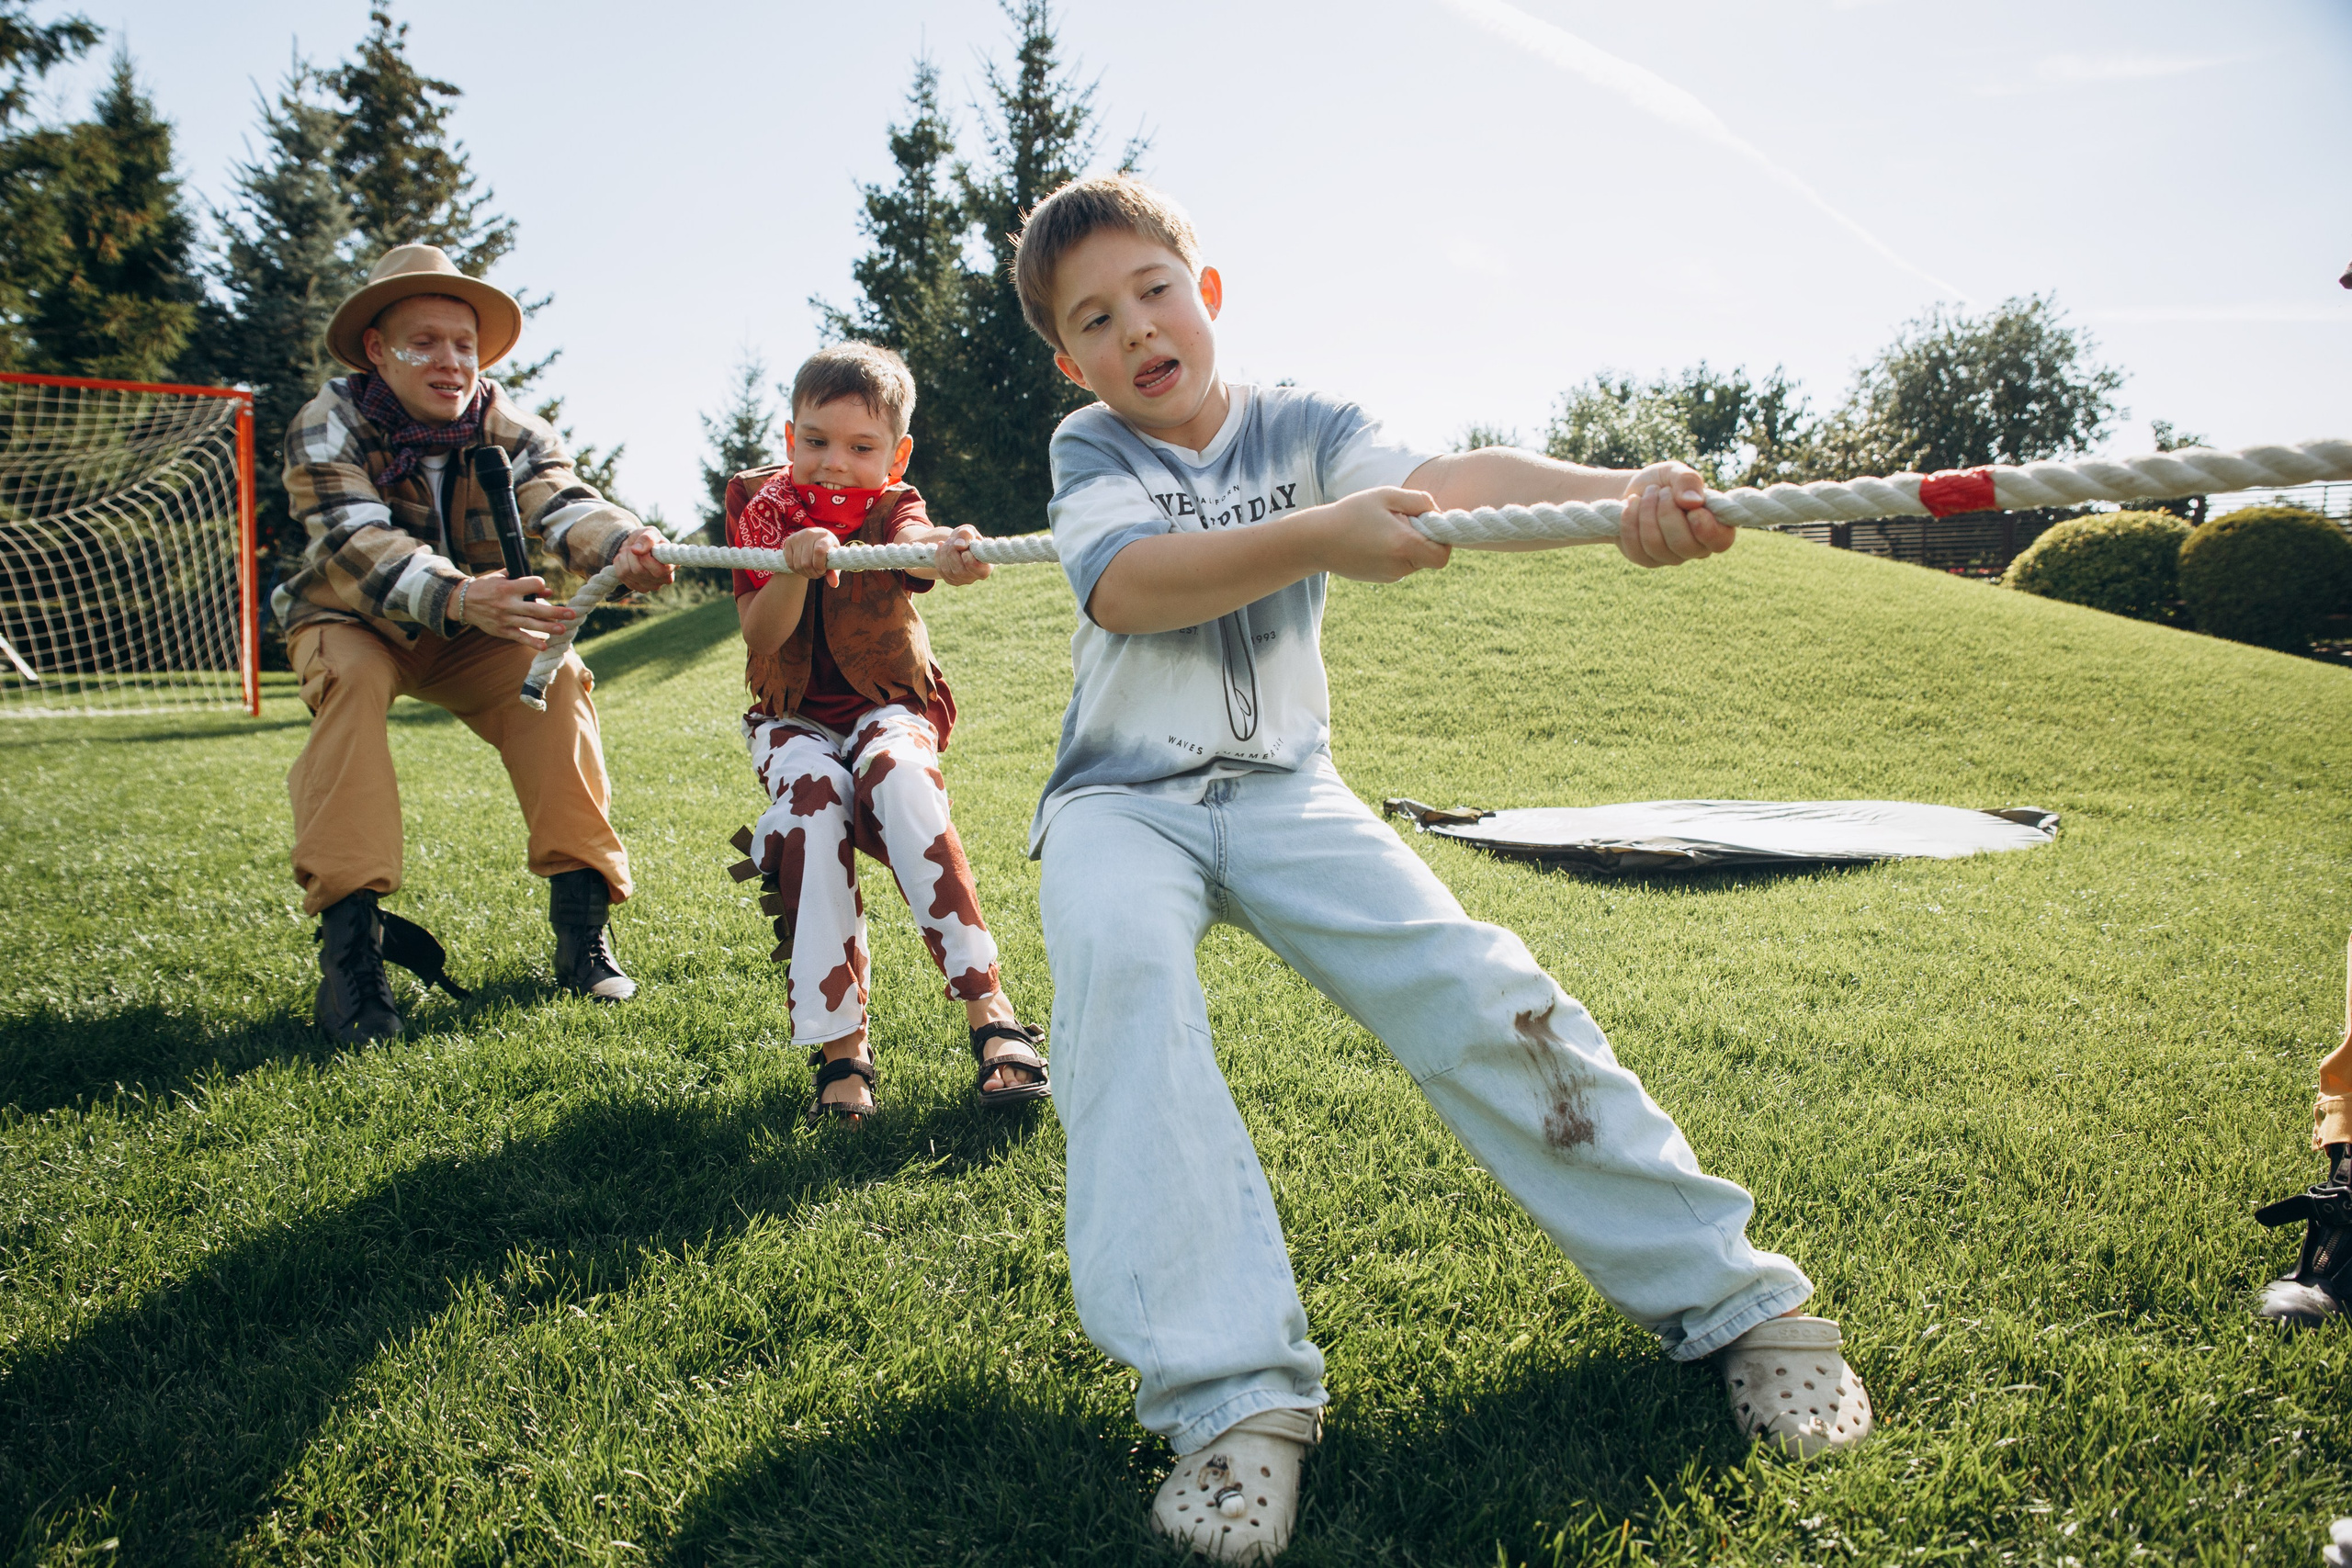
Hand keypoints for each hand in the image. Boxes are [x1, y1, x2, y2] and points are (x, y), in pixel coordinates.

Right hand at [460, 572, 575, 647]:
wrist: (462, 602)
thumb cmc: (486, 587)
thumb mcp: (501, 578)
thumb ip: (523, 582)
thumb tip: (547, 590)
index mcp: (508, 588)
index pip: (533, 585)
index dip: (540, 584)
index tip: (541, 586)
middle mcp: (507, 604)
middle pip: (536, 608)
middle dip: (555, 611)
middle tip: (572, 613)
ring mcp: (505, 619)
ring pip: (530, 624)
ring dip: (548, 627)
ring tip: (564, 629)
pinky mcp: (502, 631)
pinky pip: (520, 637)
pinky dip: (532, 642)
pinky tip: (545, 646)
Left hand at [614, 526, 673, 592]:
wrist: (637, 547)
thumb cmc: (647, 539)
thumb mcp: (649, 532)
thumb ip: (647, 538)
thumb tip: (636, 550)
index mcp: (673, 564)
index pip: (659, 570)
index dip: (646, 558)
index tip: (642, 548)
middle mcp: (666, 579)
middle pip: (639, 570)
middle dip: (631, 555)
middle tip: (633, 547)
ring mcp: (653, 586)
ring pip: (628, 572)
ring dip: (624, 557)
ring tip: (629, 551)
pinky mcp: (640, 588)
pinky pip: (622, 576)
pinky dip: (619, 563)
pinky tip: (626, 560)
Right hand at [784, 528, 837, 585]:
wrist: (816, 538)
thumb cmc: (827, 551)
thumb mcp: (833, 560)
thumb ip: (834, 572)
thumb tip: (834, 584)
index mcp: (824, 536)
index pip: (819, 551)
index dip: (820, 565)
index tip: (823, 571)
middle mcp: (810, 534)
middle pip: (807, 562)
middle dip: (813, 573)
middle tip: (818, 574)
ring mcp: (797, 537)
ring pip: (798, 564)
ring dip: (805, 573)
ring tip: (812, 572)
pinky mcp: (788, 541)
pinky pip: (790, 563)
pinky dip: (797, 571)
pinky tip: (803, 569)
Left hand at [933, 525, 992, 586]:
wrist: (958, 543)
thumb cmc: (967, 537)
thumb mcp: (969, 530)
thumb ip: (966, 535)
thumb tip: (958, 545)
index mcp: (986, 567)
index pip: (977, 569)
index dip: (968, 558)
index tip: (964, 548)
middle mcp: (975, 577)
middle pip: (960, 570)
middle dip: (952, 551)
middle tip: (952, 540)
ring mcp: (962, 581)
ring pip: (948, 571)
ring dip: (944, 552)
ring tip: (948, 542)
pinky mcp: (951, 580)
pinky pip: (941, 570)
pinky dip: (938, 556)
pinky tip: (941, 546)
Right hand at [1309, 487, 1451, 582]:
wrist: (1316, 541)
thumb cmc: (1351, 513)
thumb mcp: (1386, 495)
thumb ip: (1419, 500)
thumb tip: (1437, 512)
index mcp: (1404, 546)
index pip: (1443, 555)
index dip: (1443, 539)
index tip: (1427, 523)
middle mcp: (1400, 567)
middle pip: (1430, 556)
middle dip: (1424, 539)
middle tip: (1401, 520)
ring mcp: (1390, 576)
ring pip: (1415, 561)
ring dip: (1408, 544)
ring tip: (1382, 528)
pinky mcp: (1381, 579)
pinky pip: (1401, 565)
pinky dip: (1396, 552)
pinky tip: (1374, 539)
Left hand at [1616, 461, 1734, 567]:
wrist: (1635, 491)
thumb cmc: (1664, 482)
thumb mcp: (1676, 472)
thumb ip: (1688, 480)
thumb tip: (1693, 501)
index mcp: (1715, 526)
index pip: (1721, 541)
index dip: (1707, 528)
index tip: (1693, 509)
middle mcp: (1695, 548)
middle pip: (1684, 544)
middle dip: (1667, 512)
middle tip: (1662, 491)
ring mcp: (1670, 557)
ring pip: (1656, 545)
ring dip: (1647, 512)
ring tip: (1648, 493)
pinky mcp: (1645, 559)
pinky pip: (1635, 547)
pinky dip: (1630, 520)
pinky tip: (1632, 504)